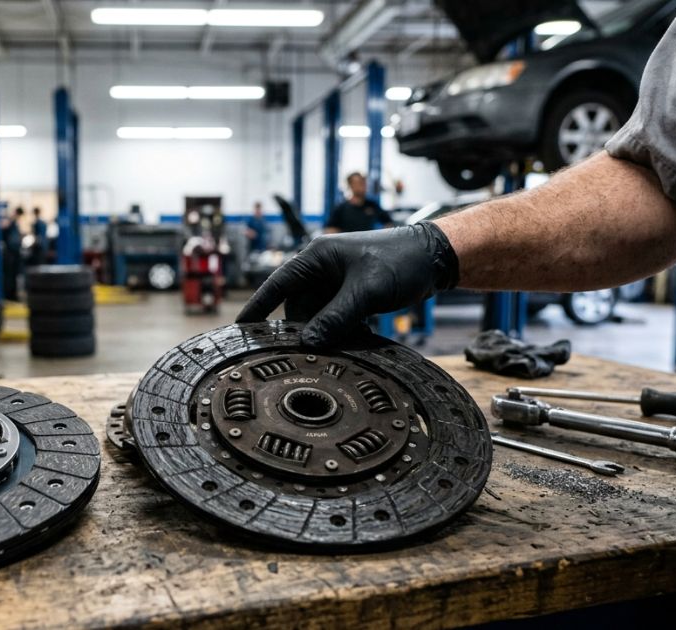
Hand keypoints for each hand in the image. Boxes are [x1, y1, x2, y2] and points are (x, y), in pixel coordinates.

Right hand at [236, 222, 459, 347]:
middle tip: (309, 353)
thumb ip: (335, 318)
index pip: (277, 285)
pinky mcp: (351, 295)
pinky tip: (357, 339)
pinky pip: (335, 319)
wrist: (435, 257)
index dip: (257, 307)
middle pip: (298, 308)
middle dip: (305, 330)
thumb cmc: (400, 261)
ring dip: (328, 333)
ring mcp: (337, 283)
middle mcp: (321, 270)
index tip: (240, 329)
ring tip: (344, 344)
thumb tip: (308, 343)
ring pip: (318, 317)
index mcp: (316, 258)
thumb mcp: (365, 291)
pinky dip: (342, 331)